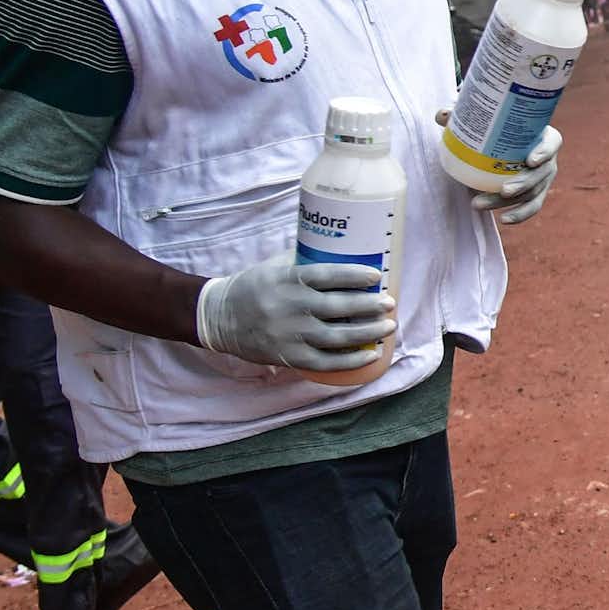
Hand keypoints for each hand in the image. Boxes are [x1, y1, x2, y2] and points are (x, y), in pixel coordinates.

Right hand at [193, 256, 395, 371]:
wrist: (219, 317)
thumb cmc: (255, 286)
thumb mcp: (276, 267)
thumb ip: (306, 259)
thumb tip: (345, 247)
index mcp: (288, 280)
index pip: (327, 275)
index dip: (355, 276)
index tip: (376, 276)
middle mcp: (290, 307)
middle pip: (338, 308)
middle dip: (369, 306)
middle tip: (389, 303)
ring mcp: (289, 334)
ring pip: (336, 337)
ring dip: (367, 332)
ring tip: (388, 325)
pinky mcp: (288, 356)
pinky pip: (325, 362)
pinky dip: (351, 360)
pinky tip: (370, 354)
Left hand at [433, 112, 560, 224]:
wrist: (506, 143)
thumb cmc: (500, 126)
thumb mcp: (487, 120)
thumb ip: (464, 115)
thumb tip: (441, 115)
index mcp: (544, 137)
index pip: (552, 144)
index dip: (544, 152)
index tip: (530, 160)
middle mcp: (547, 159)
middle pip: (540, 174)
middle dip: (523, 184)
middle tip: (503, 190)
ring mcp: (543, 179)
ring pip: (531, 193)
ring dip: (508, 202)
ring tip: (480, 203)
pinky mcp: (535, 194)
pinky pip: (531, 207)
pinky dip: (519, 215)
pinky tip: (504, 220)